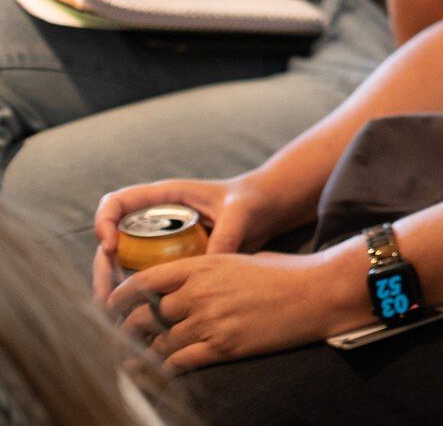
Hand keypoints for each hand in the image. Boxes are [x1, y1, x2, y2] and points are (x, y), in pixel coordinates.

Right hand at [92, 176, 285, 301]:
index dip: (105, 222)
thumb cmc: (253, 202)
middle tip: (107, 300)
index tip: (111, 246)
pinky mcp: (167, 261)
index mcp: (165, 197)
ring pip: (121, 265)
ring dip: (114, 290)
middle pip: (112, 242)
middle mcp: (154, 219)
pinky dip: (136, 297)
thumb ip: (226, 234)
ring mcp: (158, 241)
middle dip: (103, 271)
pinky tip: (138, 319)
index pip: (118, 203)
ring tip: (115, 317)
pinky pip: (143, 279)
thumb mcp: (241, 212)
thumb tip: (207, 266)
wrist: (266, 212)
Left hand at [106, 246, 357, 372]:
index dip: (122, 296)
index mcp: (203, 266)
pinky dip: (166, 369)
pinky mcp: (223, 346)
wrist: (317, 292)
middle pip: (146, 317)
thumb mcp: (243, 259)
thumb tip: (188, 285)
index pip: (145, 281)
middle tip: (123, 338)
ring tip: (137, 360)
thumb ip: (211, 269)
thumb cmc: (286, 272)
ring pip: (159, 343)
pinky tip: (163, 371)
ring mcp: (210, 321)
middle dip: (129, 330)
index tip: (113, 305)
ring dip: (146, 354)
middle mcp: (199, 293)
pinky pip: (179, 362)